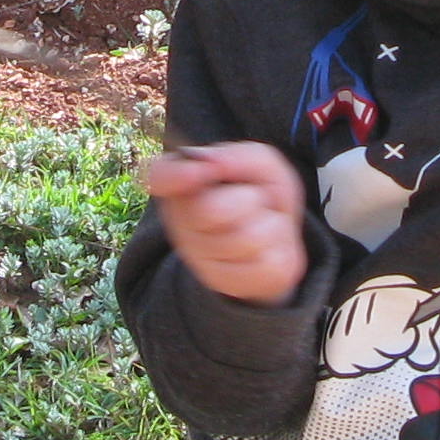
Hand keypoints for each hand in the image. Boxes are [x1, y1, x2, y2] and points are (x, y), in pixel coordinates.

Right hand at [141, 141, 308, 305]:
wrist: (274, 242)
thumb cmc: (261, 196)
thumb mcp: (262, 165)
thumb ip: (241, 157)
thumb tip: (213, 163)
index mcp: (183, 187)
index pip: (160, 176)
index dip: (175, 174)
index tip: (197, 172)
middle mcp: (181, 224)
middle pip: (210, 209)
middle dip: (248, 200)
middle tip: (252, 200)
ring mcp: (200, 259)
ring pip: (248, 237)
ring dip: (271, 225)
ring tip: (264, 224)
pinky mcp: (228, 283)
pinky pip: (267, 263)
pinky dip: (279, 249)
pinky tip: (268, 248)